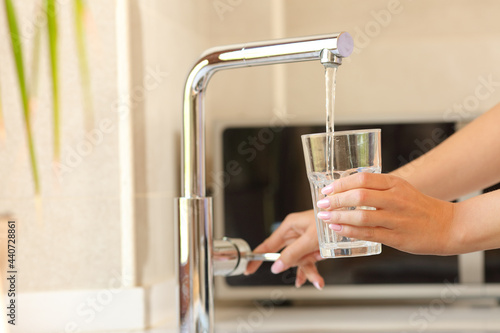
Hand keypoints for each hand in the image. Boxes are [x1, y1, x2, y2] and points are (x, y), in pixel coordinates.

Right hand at [244, 210, 324, 289]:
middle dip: (295, 268)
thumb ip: (292, 254)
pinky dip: (313, 271)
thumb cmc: (329, 221)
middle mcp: (295, 233)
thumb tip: (277, 266)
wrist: (350, 217)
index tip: (248, 268)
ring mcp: (305, 240)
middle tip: (300, 277)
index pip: (267, 245)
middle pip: (287, 256)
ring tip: (317, 280)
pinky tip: (317, 280)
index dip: (257, 257)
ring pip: (299, 261)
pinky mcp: (314, 245)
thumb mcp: (309, 239)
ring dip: (308, 271)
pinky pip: (309, 261)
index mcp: (289, 226)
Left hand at [316, 173, 456, 254]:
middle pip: (359, 196)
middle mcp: (396, 199)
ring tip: (325, 216)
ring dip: (339, 216)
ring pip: (362, 216)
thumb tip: (346, 188)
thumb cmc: (419, 207)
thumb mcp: (401, 189)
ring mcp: (396, 219)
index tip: (327, 189)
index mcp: (395, 184)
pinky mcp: (397, 237)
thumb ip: (377, 187)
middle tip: (322, 203)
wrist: (448, 226)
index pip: (362, 178)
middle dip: (335, 200)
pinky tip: (338, 228)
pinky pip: (368, 233)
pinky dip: (350, 230)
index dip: (341, 184)